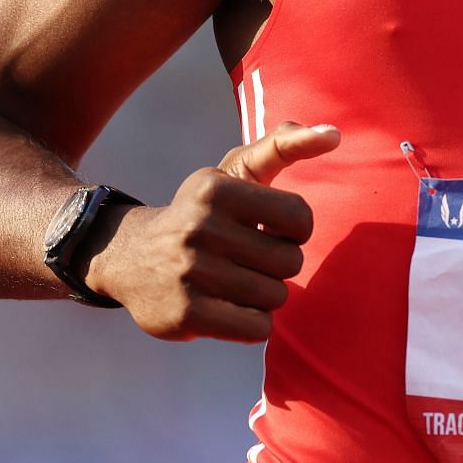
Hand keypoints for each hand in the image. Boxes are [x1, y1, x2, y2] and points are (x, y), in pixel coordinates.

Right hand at [82, 120, 340, 341]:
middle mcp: (201, 227)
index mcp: (217, 189)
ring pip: (275, 296)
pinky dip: (253, 323)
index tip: (269, 229)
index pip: (300, 217)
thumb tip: (334, 134)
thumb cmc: (201, 212)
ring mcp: (191, 272)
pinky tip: (230, 309)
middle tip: (247, 261)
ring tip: (233, 283)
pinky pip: (257, 328)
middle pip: (290, 262)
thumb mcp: (234, 171)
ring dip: (264, 296)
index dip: (294, 231)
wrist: (129, 256)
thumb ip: (282, 145)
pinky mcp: (186, 314)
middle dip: (278, 266)